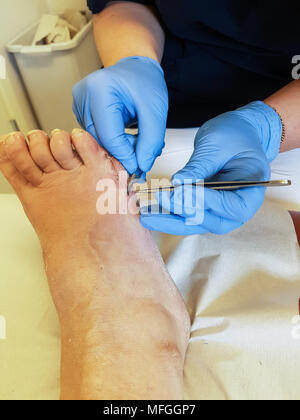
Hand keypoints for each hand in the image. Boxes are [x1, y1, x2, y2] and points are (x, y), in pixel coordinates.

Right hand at [73, 56, 167, 173]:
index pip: (109, 136)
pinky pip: (95, 136)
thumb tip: (141, 165)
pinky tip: (125, 135)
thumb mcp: (155, 111)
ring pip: (96, 141)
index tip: (138, 166)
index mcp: (100, 89)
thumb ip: (151, 141)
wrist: (135, 67)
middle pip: (100, 140)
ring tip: (137, 140)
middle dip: (122, 152)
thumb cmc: (144, 80)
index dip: (125, 156)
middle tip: (142, 153)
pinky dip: (112, 141)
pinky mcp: (80, 111)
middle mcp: (84, 95)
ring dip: (118, 148)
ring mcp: (79, 103)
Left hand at [141, 101, 281, 234]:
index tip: (181, 191)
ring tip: (146, 215)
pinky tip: (151, 212)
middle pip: (210, 221)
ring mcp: (221, 211)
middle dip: (182, 212)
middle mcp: (238, 208)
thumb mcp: (217, 145)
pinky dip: (169, 214)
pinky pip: (187, 215)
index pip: (229, 206)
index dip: (205, 201)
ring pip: (195, 223)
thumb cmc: (234, 135)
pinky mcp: (205, 208)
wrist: (237, 134)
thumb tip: (178, 183)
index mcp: (251, 192)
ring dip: (170, 220)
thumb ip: (200, 166)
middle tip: (159, 202)